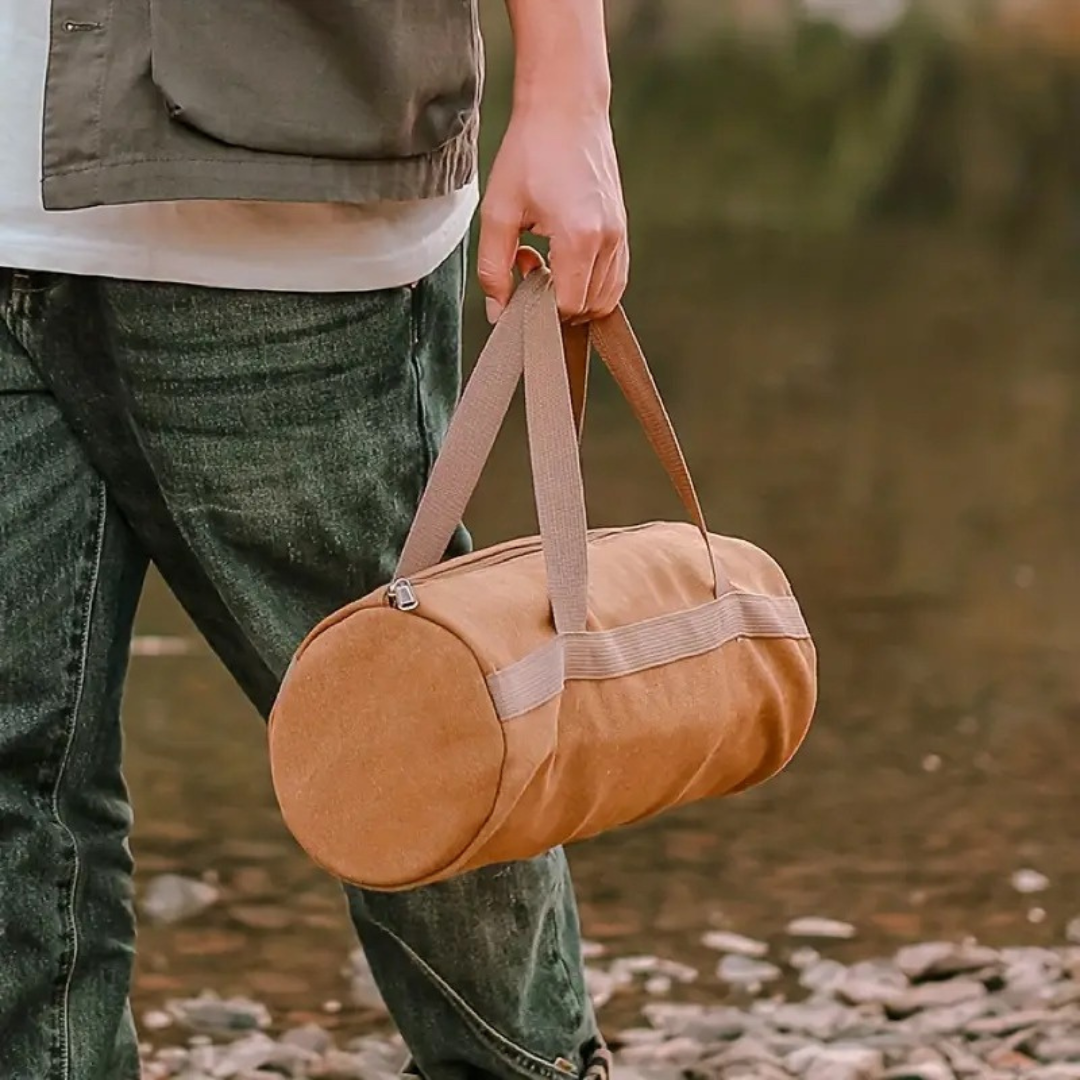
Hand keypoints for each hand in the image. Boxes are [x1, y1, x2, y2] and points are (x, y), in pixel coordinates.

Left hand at [478, 106, 628, 325]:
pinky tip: (564, 256)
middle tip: (529, 265)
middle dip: (556, 302)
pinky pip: (613, 278)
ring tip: (546, 258)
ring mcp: (621, 235)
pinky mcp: (623, 230)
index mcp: (579, 237)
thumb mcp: (497, 212)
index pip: (567, 306)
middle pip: (588, 308)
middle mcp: (608, 240)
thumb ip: (493, 269)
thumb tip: (498, 313)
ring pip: (604, 298)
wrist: (566, 108)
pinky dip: (588, 282)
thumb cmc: (530, 152)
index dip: (540, 307)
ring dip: (573, 293)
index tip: (520, 278)